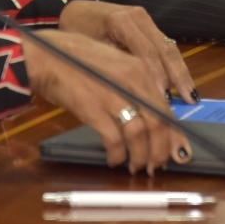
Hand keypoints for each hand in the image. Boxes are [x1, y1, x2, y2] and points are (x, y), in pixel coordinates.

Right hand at [23, 30, 190, 173]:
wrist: (47, 57)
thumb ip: (134, 85)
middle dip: (161, 150)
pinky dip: (118, 154)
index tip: (177, 151)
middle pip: (158, 122)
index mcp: (139, 69)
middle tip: (156, 165)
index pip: (166, 106)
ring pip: (140, 134)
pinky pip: (115, 140)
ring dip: (141, 156)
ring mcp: (113, 95)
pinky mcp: (93, 109)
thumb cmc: (77, 60)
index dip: (174, 134)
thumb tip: (149, 115)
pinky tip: (115, 159)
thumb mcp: (114, 64)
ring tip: (136, 166)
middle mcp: (131, 81)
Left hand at [58, 0, 196, 101]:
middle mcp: (139, 17)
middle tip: (188, 99)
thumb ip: (111, 65)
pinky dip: (174, 66)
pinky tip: (182, 84)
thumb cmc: (77, 31)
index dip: (156, 75)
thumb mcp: (89, 48)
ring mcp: (146, 20)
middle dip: (177, 75)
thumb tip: (130, 92)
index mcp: (122, 21)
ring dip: (180, 72)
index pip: (146, 50)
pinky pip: (165, 47)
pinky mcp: (149, 26)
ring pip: (169, 47)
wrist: (74, 10)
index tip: (163, 97)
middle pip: (164, 48)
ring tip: (191, 95)